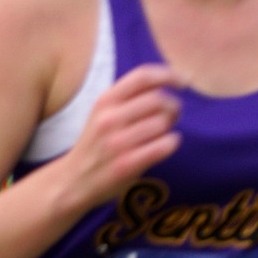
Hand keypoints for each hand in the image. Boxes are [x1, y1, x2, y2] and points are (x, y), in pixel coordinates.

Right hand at [59, 64, 183, 208]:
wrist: (73, 182)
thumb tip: (173, 80)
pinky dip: (172, 142)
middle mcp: (109, 118)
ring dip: (171, 126)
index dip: (169, 74)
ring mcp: (117, 143)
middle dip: (173, 106)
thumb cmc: (98, 142)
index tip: (185, 81)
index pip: (143, 76)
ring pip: (162, 122)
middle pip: (158, 99)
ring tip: (163, 132)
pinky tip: (166, 144)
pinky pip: (163, 146)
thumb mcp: (105, 112)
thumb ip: (131, 96)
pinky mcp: (126, 165)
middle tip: (172, 115)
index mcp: (105, 100)